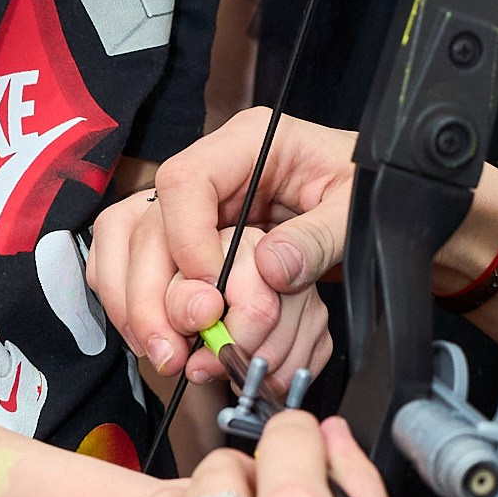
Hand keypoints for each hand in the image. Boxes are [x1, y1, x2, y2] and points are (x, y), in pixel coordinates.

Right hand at [89, 108, 356, 382]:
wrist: (371, 199)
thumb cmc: (364, 188)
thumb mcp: (356, 207)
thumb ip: (318, 237)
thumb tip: (270, 268)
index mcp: (250, 143)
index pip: (186, 181)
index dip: (185, 242)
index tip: (209, 297)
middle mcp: (212, 171)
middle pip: (145, 222)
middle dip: (149, 292)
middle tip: (174, 348)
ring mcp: (195, 206)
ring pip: (127, 246)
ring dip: (133, 304)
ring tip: (165, 353)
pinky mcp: (189, 239)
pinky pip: (136, 267)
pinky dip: (137, 307)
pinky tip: (160, 341)